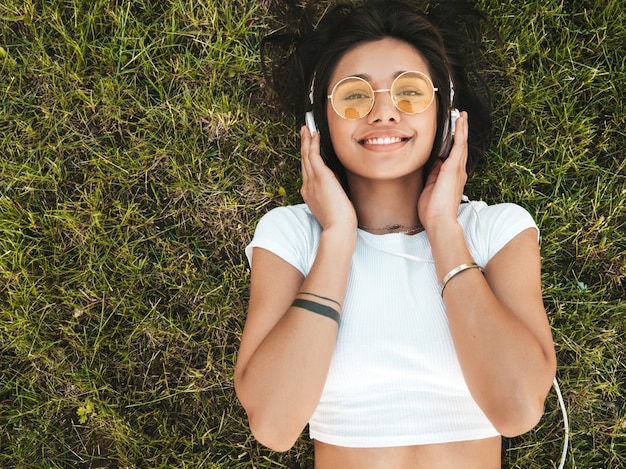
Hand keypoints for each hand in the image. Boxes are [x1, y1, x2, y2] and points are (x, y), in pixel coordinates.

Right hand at [300, 126, 356, 232]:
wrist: (338, 228)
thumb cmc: (339, 221)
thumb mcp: (332, 205)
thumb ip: (331, 193)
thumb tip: (336, 184)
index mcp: (309, 193)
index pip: (307, 171)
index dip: (307, 157)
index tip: (308, 148)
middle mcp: (307, 185)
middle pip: (303, 160)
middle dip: (303, 144)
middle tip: (304, 131)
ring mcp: (312, 181)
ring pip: (306, 155)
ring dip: (306, 140)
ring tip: (307, 128)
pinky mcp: (320, 177)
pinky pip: (313, 156)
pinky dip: (313, 144)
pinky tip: (315, 135)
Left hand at [418, 111, 468, 230]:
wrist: (439, 220)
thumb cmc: (433, 210)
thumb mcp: (430, 188)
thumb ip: (433, 175)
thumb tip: (434, 163)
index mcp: (452, 177)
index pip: (453, 156)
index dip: (454, 143)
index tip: (452, 133)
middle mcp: (458, 171)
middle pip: (460, 147)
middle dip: (461, 132)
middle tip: (460, 118)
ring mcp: (458, 169)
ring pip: (462, 143)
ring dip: (462, 128)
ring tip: (461, 115)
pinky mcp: (453, 167)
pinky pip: (459, 145)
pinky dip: (460, 132)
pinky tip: (460, 120)